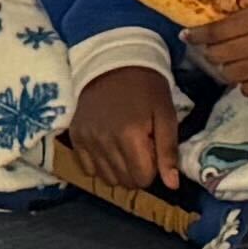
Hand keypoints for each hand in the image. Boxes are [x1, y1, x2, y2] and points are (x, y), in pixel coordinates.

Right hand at [67, 60, 184, 189]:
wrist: (113, 63)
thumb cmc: (146, 88)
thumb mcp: (166, 115)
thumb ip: (168, 151)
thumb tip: (172, 185)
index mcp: (130, 136)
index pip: (143, 178)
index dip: (153, 169)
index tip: (153, 149)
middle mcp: (104, 142)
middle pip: (125, 181)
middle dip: (137, 171)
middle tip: (141, 147)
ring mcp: (87, 141)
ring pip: (106, 179)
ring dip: (119, 170)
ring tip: (124, 147)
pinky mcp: (75, 138)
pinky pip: (87, 170)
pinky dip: (100, 165)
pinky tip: (108, 148)